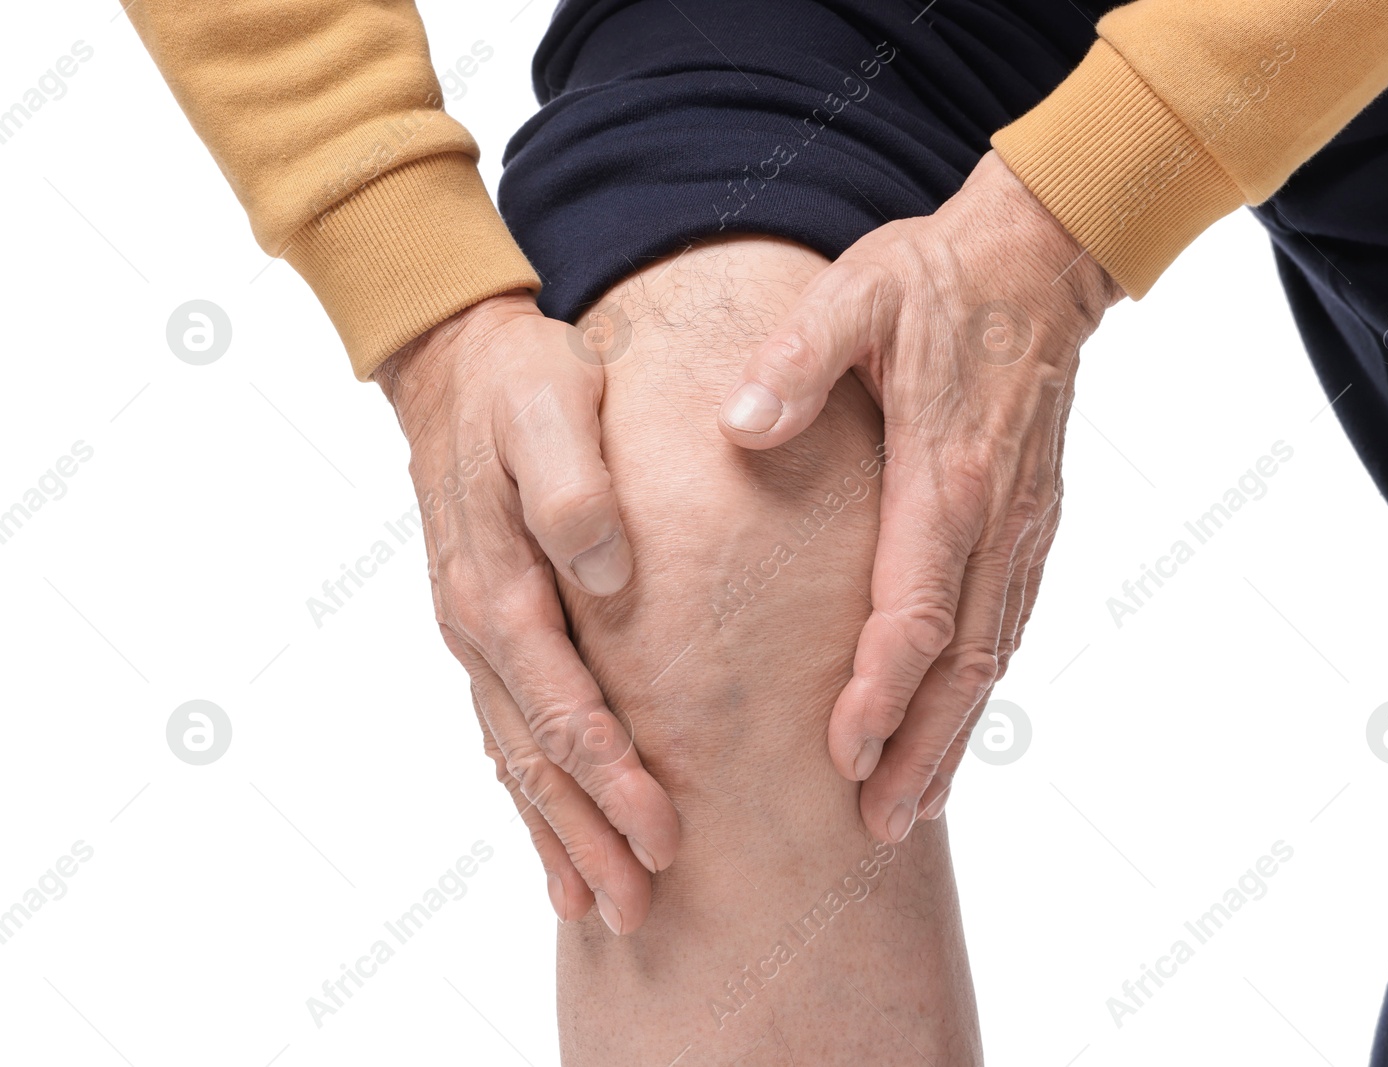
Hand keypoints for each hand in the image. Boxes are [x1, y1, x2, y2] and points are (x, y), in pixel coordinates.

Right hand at [377, 289, 678, 933]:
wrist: (461, 365)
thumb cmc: (522, 383)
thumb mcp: (549, 406)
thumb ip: (571, 484)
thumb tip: (602, 567)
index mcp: (497, 583)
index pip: (558, 701)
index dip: (608, 772)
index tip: (660, 830)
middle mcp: (479, 626)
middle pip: (535, 752)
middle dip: (586, 833)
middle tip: (639, 905)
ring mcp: (478, 636)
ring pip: (517, 755)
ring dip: (558, 833)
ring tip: (602, 904)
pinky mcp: (489, 633)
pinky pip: (506, 729)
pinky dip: (530, 796)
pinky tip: (555, 841)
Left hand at [716, 151, 1122, 841]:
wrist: (1041, 258)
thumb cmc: (936, 279)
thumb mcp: (854, 295)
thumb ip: (795, 362)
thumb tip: (738, 428)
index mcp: (944, 474)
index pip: (914, 610)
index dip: (880, 691)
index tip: (841, 753)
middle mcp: (993, 518)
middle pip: (960, 662)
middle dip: (918, 748)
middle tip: (878, 823)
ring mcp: (1022, 527)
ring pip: (991, 656)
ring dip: (954, 737)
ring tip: (913, 807)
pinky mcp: (1032, 523)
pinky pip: (1008, 624)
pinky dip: (981, 690)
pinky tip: (956, 729)